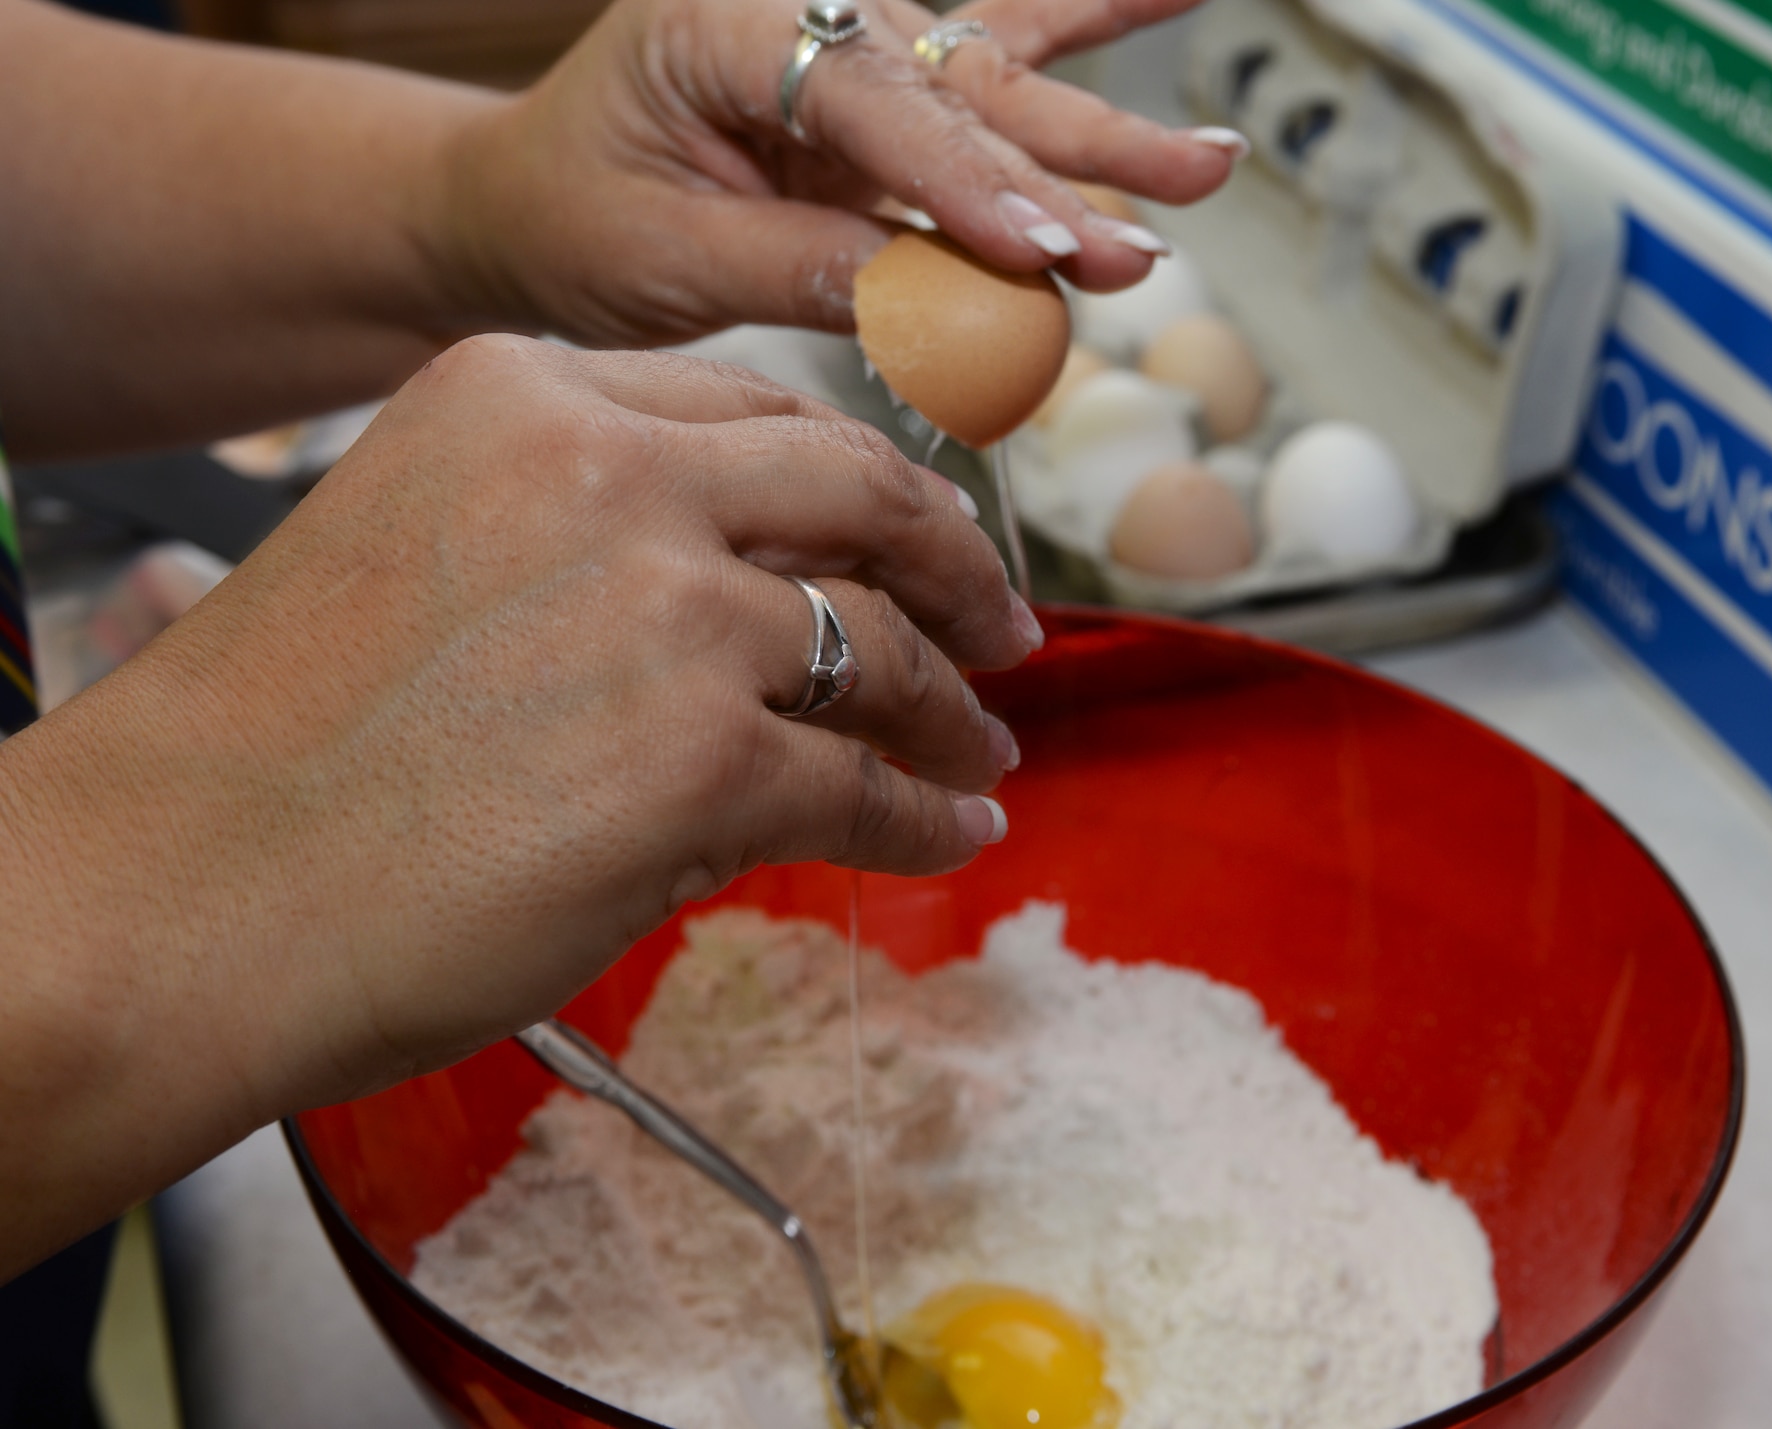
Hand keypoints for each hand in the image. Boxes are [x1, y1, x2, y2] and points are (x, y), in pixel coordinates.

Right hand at [0, 337, 1035, 1273]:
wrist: (178, 890)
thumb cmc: (272, 747)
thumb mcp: (422, 551)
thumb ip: (586, 542)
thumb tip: (752, 612)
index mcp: (529, 397)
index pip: (755, 419)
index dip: (856, 484)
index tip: (904, 533)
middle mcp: (613, 474)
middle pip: (859, 494)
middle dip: (955, 567)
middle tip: (1001, 630)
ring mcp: (670, 612)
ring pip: (873, 647)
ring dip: (948, 711)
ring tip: (979, 753)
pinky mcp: (705, 759)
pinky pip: (863, 784)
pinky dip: (924, 816)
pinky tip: (952, 832)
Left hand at [436, 0, 1245, 346]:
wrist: (535, 200)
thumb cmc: (573, 216)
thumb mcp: (660, 256)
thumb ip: (798, 267)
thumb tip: (935, 306)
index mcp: (721, 25)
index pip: (868, 103)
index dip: (962, 187)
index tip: (1040, 256)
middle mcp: (804, 8)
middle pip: (956, 85)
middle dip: (1058, 172)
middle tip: (1134, 248)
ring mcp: (855, 33)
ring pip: (998, 80)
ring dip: (1103, 132)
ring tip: (1206, 168)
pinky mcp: (885, 77)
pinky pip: (1002, 39)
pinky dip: (1093, 17)